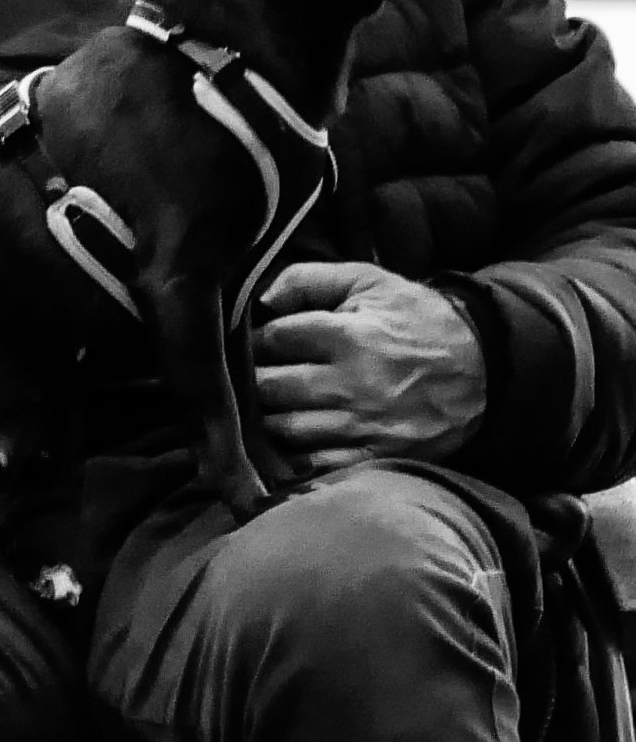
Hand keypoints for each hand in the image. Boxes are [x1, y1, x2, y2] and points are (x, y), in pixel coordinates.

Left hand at [253, 262, 486, 473]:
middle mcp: (350, 384)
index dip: (259, 339)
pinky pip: (307, 463)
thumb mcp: (373, 282)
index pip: (273, 338)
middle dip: (257, 381)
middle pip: (267, 388)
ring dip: (269, 418)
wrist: (483, 370)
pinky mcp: (369, 458)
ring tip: (279, 406)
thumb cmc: (418, 321)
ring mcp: (359, 426)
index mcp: (350, 335)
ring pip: (279, 429)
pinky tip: (297, 436)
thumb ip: (311, 278)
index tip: (263, 343)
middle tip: (262, 376)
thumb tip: (262, 297)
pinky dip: (293, 453)